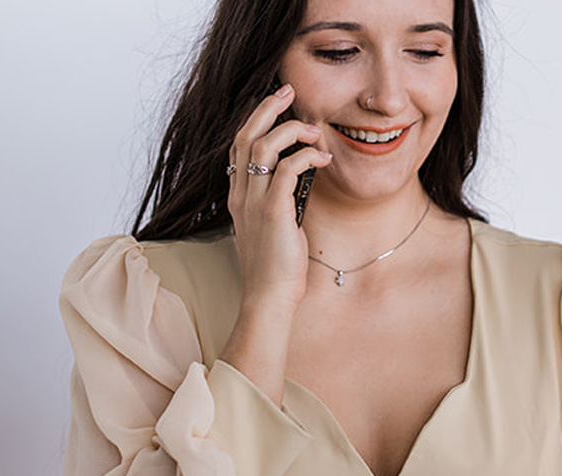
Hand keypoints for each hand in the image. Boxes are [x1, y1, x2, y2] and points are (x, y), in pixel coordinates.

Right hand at [221, 84, 331, 404]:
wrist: (268, 299)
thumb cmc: (276, 269)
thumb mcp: (273, 229)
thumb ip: (278, 205)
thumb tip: (296, 187)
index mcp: (239, 197)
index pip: (238, 147)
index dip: (256, 120)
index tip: (276, 103)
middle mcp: (241, 195)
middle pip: (245, 137)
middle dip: (267, 108)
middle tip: (288, 91)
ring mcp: (254, 203)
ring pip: (263, 147)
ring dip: (290, 130)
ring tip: (313, 129)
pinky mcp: (273, 213)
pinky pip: (287, 171)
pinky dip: (305, 157)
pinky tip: (323, 157)